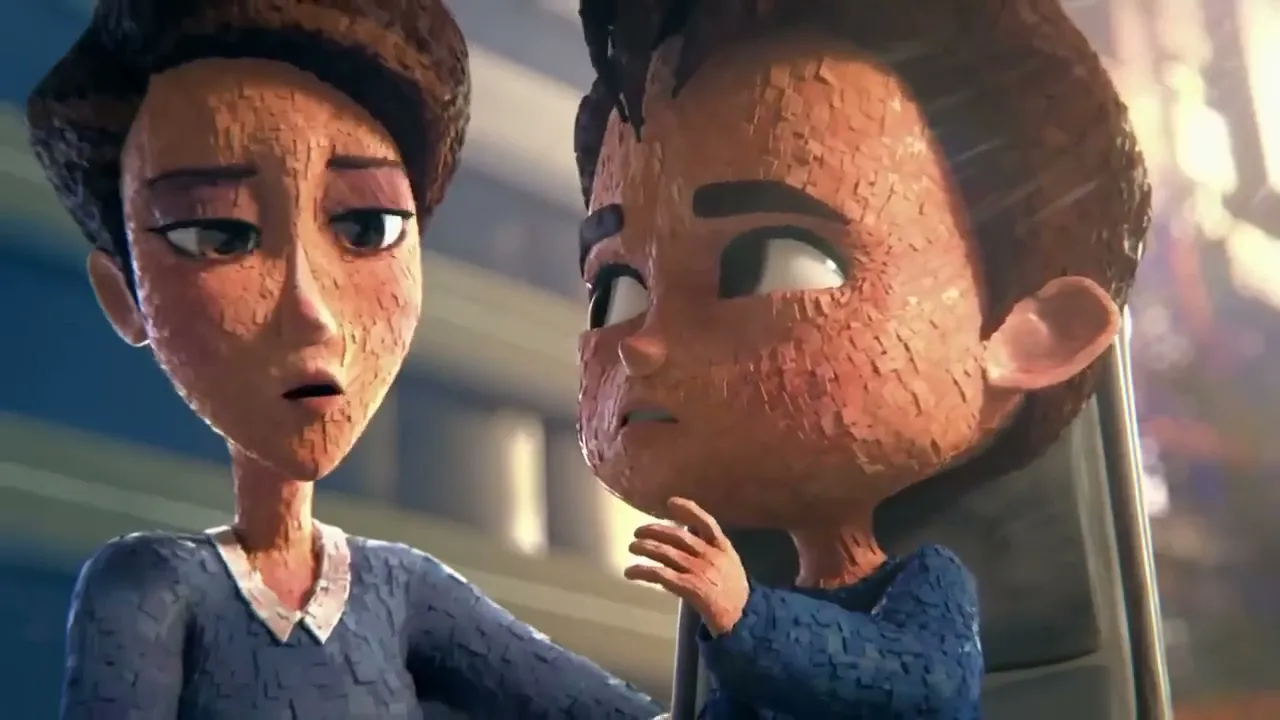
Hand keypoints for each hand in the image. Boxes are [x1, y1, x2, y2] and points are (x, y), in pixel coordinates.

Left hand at [625, 497, 748, 635]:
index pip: (706, 521)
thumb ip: (711, 548)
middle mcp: (710, 555)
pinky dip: (643, 571)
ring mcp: (699, 571)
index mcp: (722, 547)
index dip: (689, 509)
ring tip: (632, 547)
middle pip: (678, 536)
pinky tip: (631, 572)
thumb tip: (688, 534)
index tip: (671, 502)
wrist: (743, 618)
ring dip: (645, 548)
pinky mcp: (690, 587)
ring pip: (666, 553)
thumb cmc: (733, 591)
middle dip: (655, 530)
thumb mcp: (729, 563)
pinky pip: (661, 575)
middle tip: (638, 531)